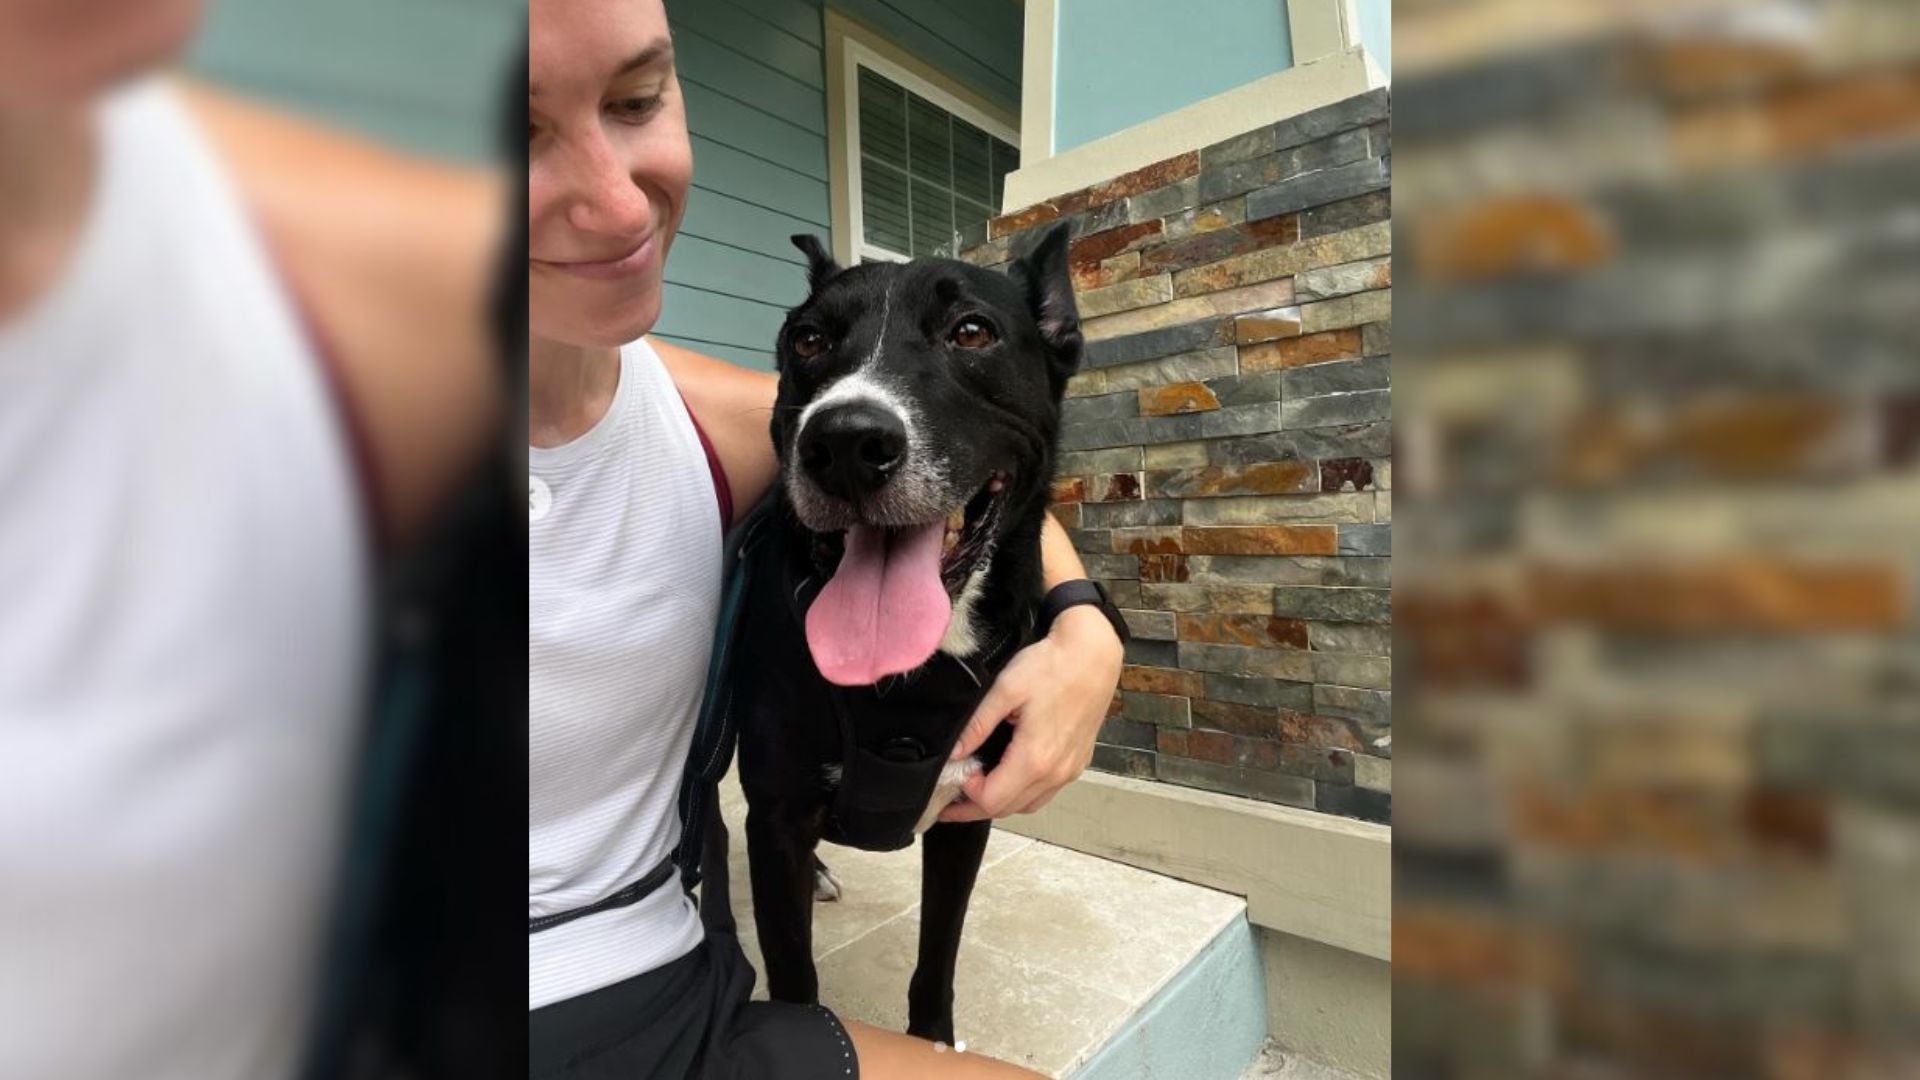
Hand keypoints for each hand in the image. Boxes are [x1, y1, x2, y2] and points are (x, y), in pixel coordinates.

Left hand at [938, 605, 1123, 822]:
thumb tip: (954, 753)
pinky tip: (1009, 777)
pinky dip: (1023, 793)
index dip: (966, 797)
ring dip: (1001, 803)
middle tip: (950, 801)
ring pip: (1029, 805)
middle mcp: (1056, 772)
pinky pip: (1046, 792)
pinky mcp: (1078, 762)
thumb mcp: (1005, 690)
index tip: (954, 776)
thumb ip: (977, 725)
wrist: (1093, 655)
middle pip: (1009, 809)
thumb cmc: (1052, 667)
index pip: (992, 801)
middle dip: (975, 808)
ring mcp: (1070, 770)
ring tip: (976, 790)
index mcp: (1035, 758)